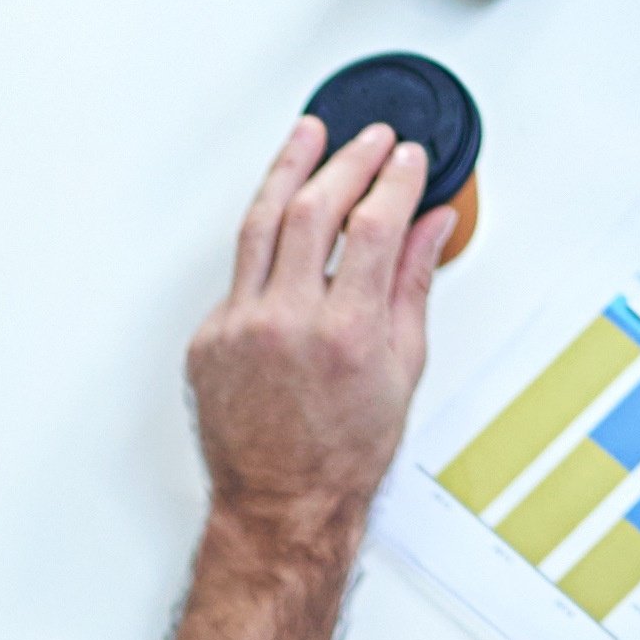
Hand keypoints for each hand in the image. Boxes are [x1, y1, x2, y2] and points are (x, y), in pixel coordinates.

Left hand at [186, 118, 445, 547]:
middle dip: (347, 161)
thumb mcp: (403, 367)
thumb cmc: (344, 453)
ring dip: (288, 169)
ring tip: (308, 135)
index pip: (374, 225)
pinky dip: (265, 237)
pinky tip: (282, 216)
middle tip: (369, 140)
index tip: (406, 159)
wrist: (282, 504)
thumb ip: (413, 283)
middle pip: (314, 208)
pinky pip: (240, 270)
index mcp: (345, 334)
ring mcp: (239, 328)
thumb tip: (431, 225)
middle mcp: (287, 324)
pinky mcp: (208, 337)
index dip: (394, 180)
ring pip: (260, 222)